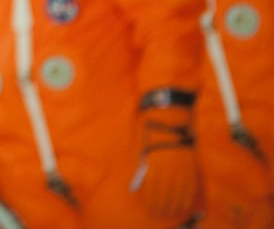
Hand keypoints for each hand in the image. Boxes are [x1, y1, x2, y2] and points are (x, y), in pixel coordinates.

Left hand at [136, 106, 199, 220]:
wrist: (171, 118)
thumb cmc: (152, 133)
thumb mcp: (142, 150)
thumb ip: (142, 168)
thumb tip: (138, 186)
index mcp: (155, 165)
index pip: (154, 190)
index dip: (153, 202)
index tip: (151, 210)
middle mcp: (170, 169)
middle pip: (168, 195)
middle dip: (164, 206)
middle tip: (161, 214)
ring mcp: (183, 168)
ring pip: (181, 193)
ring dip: (176, 205)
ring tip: (173, 213)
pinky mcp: (193, 165)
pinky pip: (192, 186)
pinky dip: (188, 197)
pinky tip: (185, 204)